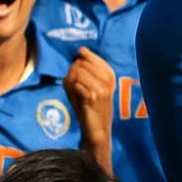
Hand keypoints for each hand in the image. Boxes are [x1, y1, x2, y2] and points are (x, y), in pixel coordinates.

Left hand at [64, 48, 114, 167]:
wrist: (97, 130)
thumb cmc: (90, 107)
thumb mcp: (89, 85)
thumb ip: (85, 67)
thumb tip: (81, 50)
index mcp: (110, 77)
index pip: (94, 58)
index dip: (84, 59)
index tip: (80, 65)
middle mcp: (107, 82)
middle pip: (82, 64)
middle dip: (73, 72)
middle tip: (75, 87)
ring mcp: (101, 89)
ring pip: (78, 73)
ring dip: (71, 82)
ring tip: (75, 93)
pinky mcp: (93, 97)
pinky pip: (76, 84)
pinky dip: (71, 90)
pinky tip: (76, 99)